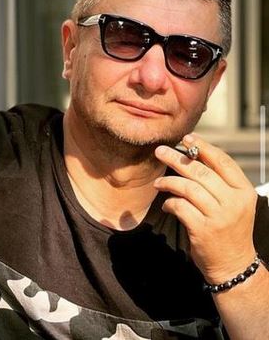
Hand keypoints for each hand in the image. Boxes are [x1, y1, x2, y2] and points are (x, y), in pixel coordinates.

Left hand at [153, 133, 257, 284]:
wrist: (233, 264)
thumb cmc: (228, 229)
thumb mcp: (233, 204)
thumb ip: (219, 183)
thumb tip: (194, 155)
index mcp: (244, 191)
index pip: (223, 162)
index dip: (204, 147)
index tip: (187, 138)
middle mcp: (234, 202)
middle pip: (201, 172)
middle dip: (178, 158)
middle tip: (160, 151)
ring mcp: (219, 216)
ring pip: (188, 188)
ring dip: (169, 181)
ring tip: (159, 182)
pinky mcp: (203, 229)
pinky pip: (180, 206)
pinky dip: (170, 202)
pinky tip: (167, 204)